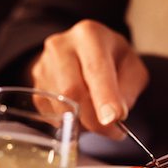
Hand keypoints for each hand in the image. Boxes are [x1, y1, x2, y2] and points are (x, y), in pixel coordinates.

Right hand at [29, 20, 148, 139]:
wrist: (87, 53)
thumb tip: (115, 115)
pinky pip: (50, 113)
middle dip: (94, 118)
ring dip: (83, 123)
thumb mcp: (133, 69)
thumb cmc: (114, 61)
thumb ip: (128, 90)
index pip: (95, 69)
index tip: (113, 119)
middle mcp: (61, 46)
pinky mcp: (35, 85)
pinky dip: (70, 122)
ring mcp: (43, 65)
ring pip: (60, 105)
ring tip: (100, 119)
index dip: (104, 97)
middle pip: (71, 90)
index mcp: (90, 35)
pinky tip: (83, 114)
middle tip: (112, 131)